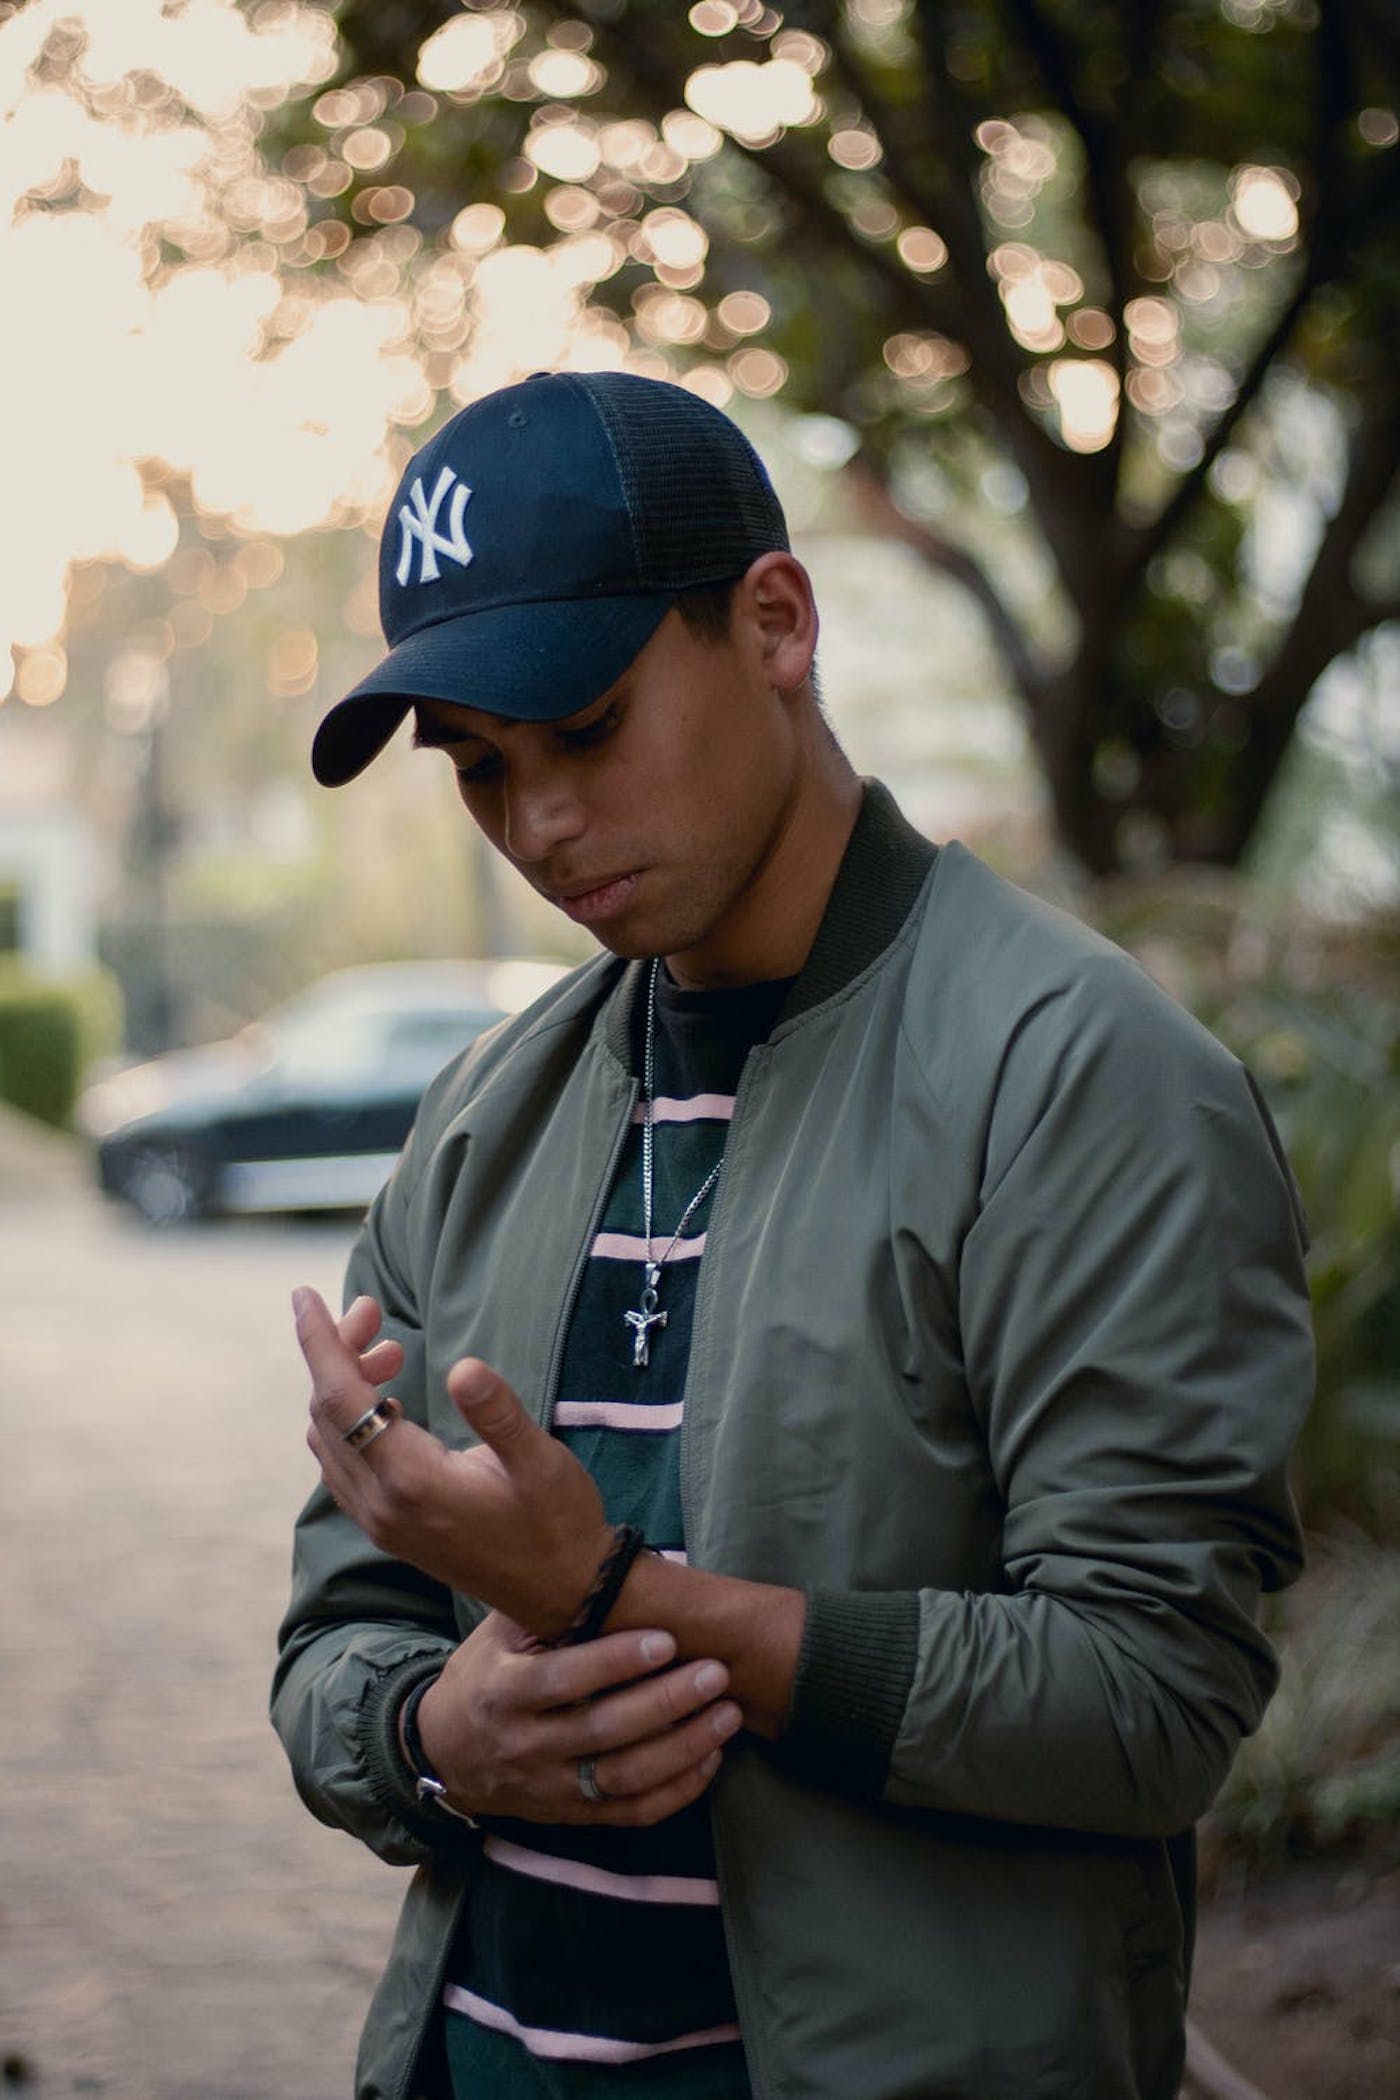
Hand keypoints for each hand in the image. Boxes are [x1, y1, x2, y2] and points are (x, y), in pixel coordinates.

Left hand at [295, 1286, 613, 1638]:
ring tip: (391, 1352)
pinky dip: (349, 1420)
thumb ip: (498, 1415)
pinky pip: (341, 1463)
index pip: (341, 1398)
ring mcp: (380, 1522)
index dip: (319, 1341)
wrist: (563, 1595)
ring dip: (343, 1387)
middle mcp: (382, 1505)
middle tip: (374, 1312)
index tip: (302, 1294)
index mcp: (412, 1481)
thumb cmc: (560, 1524)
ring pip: (328, 1439)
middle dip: (337, 1352)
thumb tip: (462, 1367)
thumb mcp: (542, 1463)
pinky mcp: (388, 1529)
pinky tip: (387, 1403)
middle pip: (327, 1412)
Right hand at [415, 1613, 742, 1826]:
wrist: (443, 1753)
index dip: (616, 1661)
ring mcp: (550, 1788)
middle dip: (667, 1702)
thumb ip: (545, 1606)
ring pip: (624, 1778)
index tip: (666, 1640)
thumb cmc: (484, 1675)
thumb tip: (609, 1564)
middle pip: (604, 1731)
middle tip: (717, 1672)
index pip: (564, 1679)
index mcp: (504, 1691)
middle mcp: (526, 1745)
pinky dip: (676, 1791)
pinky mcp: (571, 1816)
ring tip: (729, 1714)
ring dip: (684, 1748)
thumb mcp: (498, 1634)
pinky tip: (711, 1758)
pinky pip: (631, 1813)